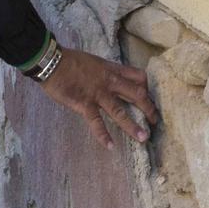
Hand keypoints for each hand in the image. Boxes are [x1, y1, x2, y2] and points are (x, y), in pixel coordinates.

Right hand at [39, 46, 157, 148]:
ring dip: (133, 126)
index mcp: (112, 70)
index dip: (147, 87)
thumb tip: (112, 80)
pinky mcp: (84, 104)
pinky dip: (103, 135)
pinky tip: (110, 146)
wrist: (52, 62)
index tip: (150, 97)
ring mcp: (98, 94)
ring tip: (143, 138)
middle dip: (148, 108)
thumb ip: (106, 72)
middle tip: (156, 121)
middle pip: (136, 94)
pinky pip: (96, 122)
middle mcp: (109, 82)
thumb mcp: (94, 62)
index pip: (138, 76)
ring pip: (120, 111)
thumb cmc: (70, 61)